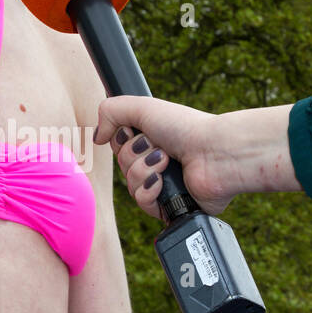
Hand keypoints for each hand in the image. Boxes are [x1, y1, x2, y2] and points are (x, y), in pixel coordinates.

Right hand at [93, 97, 229, 218]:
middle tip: (158, 147)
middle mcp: (158, 162)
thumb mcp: (142, 107)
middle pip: (122, 166)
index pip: (119, 147)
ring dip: (144, 170)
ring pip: (129, 185)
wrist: (214, 154)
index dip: (123, 141)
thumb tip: (97, 137)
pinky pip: (142, 203)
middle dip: (135, 155)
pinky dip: (149, 190)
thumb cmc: (186, 128)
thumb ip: (110, 111)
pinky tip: (164, 181)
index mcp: (153, 140)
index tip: (135, 132)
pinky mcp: (170, 206)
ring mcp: (164, 185)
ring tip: (167, 162)